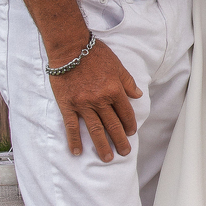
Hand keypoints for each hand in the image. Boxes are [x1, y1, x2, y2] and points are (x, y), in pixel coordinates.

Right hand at [48, 37, 142, 161]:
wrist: (69, 47)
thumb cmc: (94, 53)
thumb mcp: (117, 64)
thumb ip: (127, 81)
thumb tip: (138, 95)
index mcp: (114, 90)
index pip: (126, 113)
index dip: (130, 124)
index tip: (131, 133)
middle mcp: (100, 100)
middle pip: (113, 125)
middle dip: (120, 141)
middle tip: (124, 152)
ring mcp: (83, 104)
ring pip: (95, 129)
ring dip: (102, 145)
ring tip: (107, 158)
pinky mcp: (67, 105)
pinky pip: (71, 126)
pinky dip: (74, 140)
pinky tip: (77, 151)